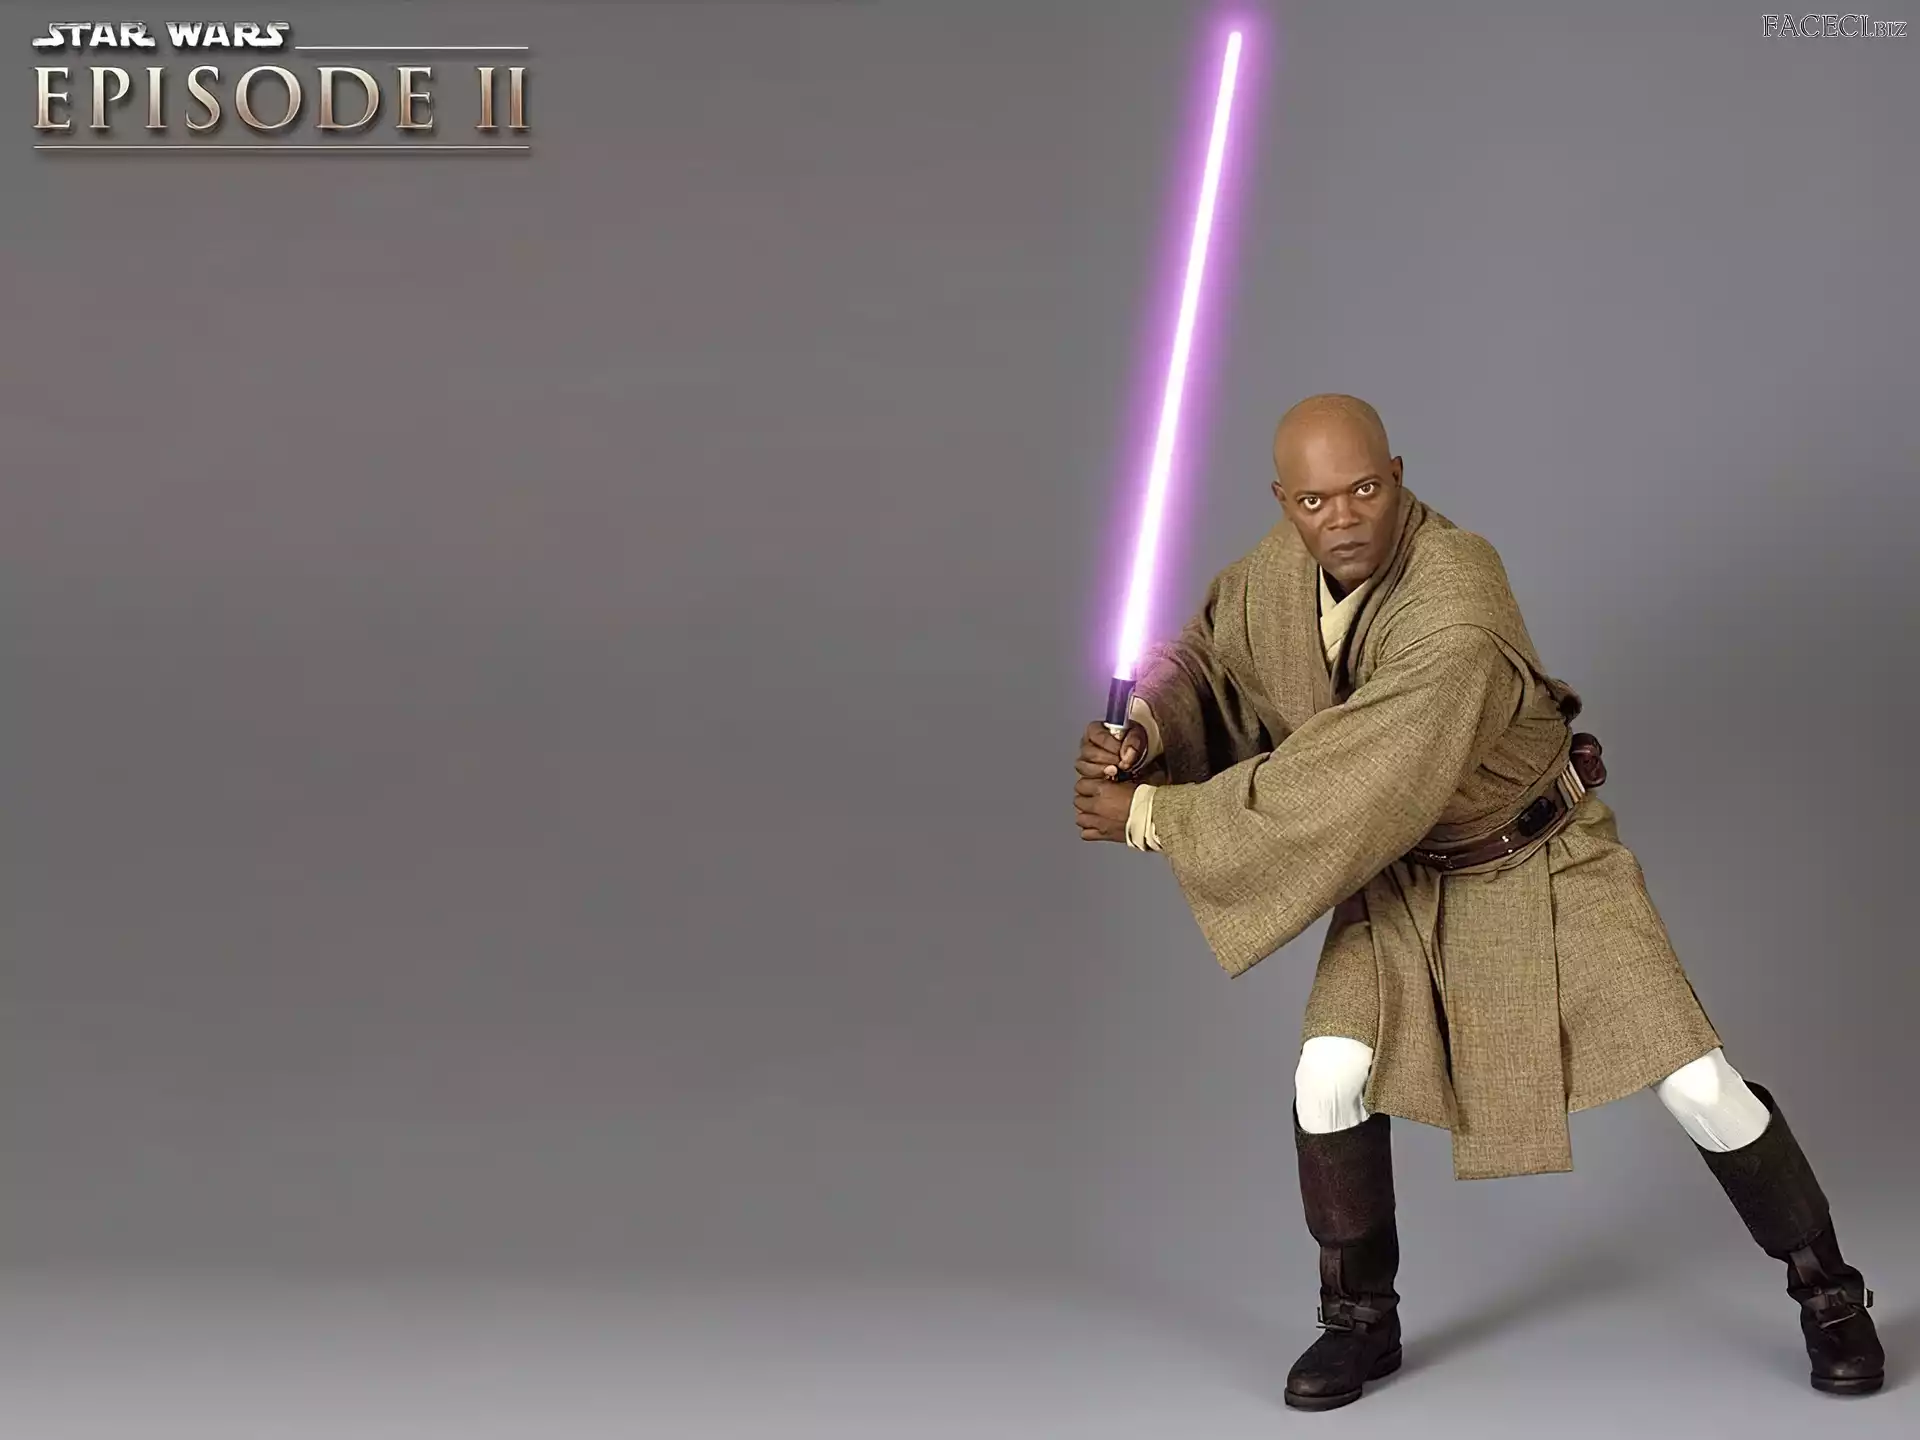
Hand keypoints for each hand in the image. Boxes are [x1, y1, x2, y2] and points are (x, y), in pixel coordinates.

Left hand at [1075, 721, 1145, 842]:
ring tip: (1093, 813)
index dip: (1087, 785)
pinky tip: (1096, 827)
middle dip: (1084, 799)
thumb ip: (1120, 779)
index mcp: (1102, 790)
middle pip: (1078, 801)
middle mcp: (1097, 806)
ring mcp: (1099, 822)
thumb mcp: (1133, 781)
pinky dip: (1088, 831)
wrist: (1154, 818)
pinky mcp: (1104, 835)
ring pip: (1079, 818)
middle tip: (1093, 799)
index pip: (1081, 785)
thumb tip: (1117, 772)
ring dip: (1085, 815)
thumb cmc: (1147, 799)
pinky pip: (1085, 834)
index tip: (1093, 785)